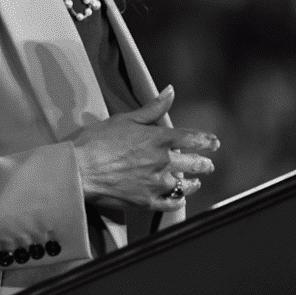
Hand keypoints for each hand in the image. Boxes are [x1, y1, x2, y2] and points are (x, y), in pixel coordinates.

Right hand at [71, 86, 219, 211]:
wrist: (80, 170)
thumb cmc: (98, 141)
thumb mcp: (125, 118)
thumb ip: (152, 108)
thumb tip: (170, 91)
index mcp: (158, 139)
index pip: (192, 138)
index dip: (207, 141)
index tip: (214, 143)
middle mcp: (162, 161)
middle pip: (194, 163)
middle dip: (204, 164)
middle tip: (208, 165)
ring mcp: (156, 183)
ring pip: (185, 185)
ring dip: (193, 183)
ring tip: (196, 182)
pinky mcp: (147, 201)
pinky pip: (171, 203)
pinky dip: (178, 200)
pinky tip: (180, 198)